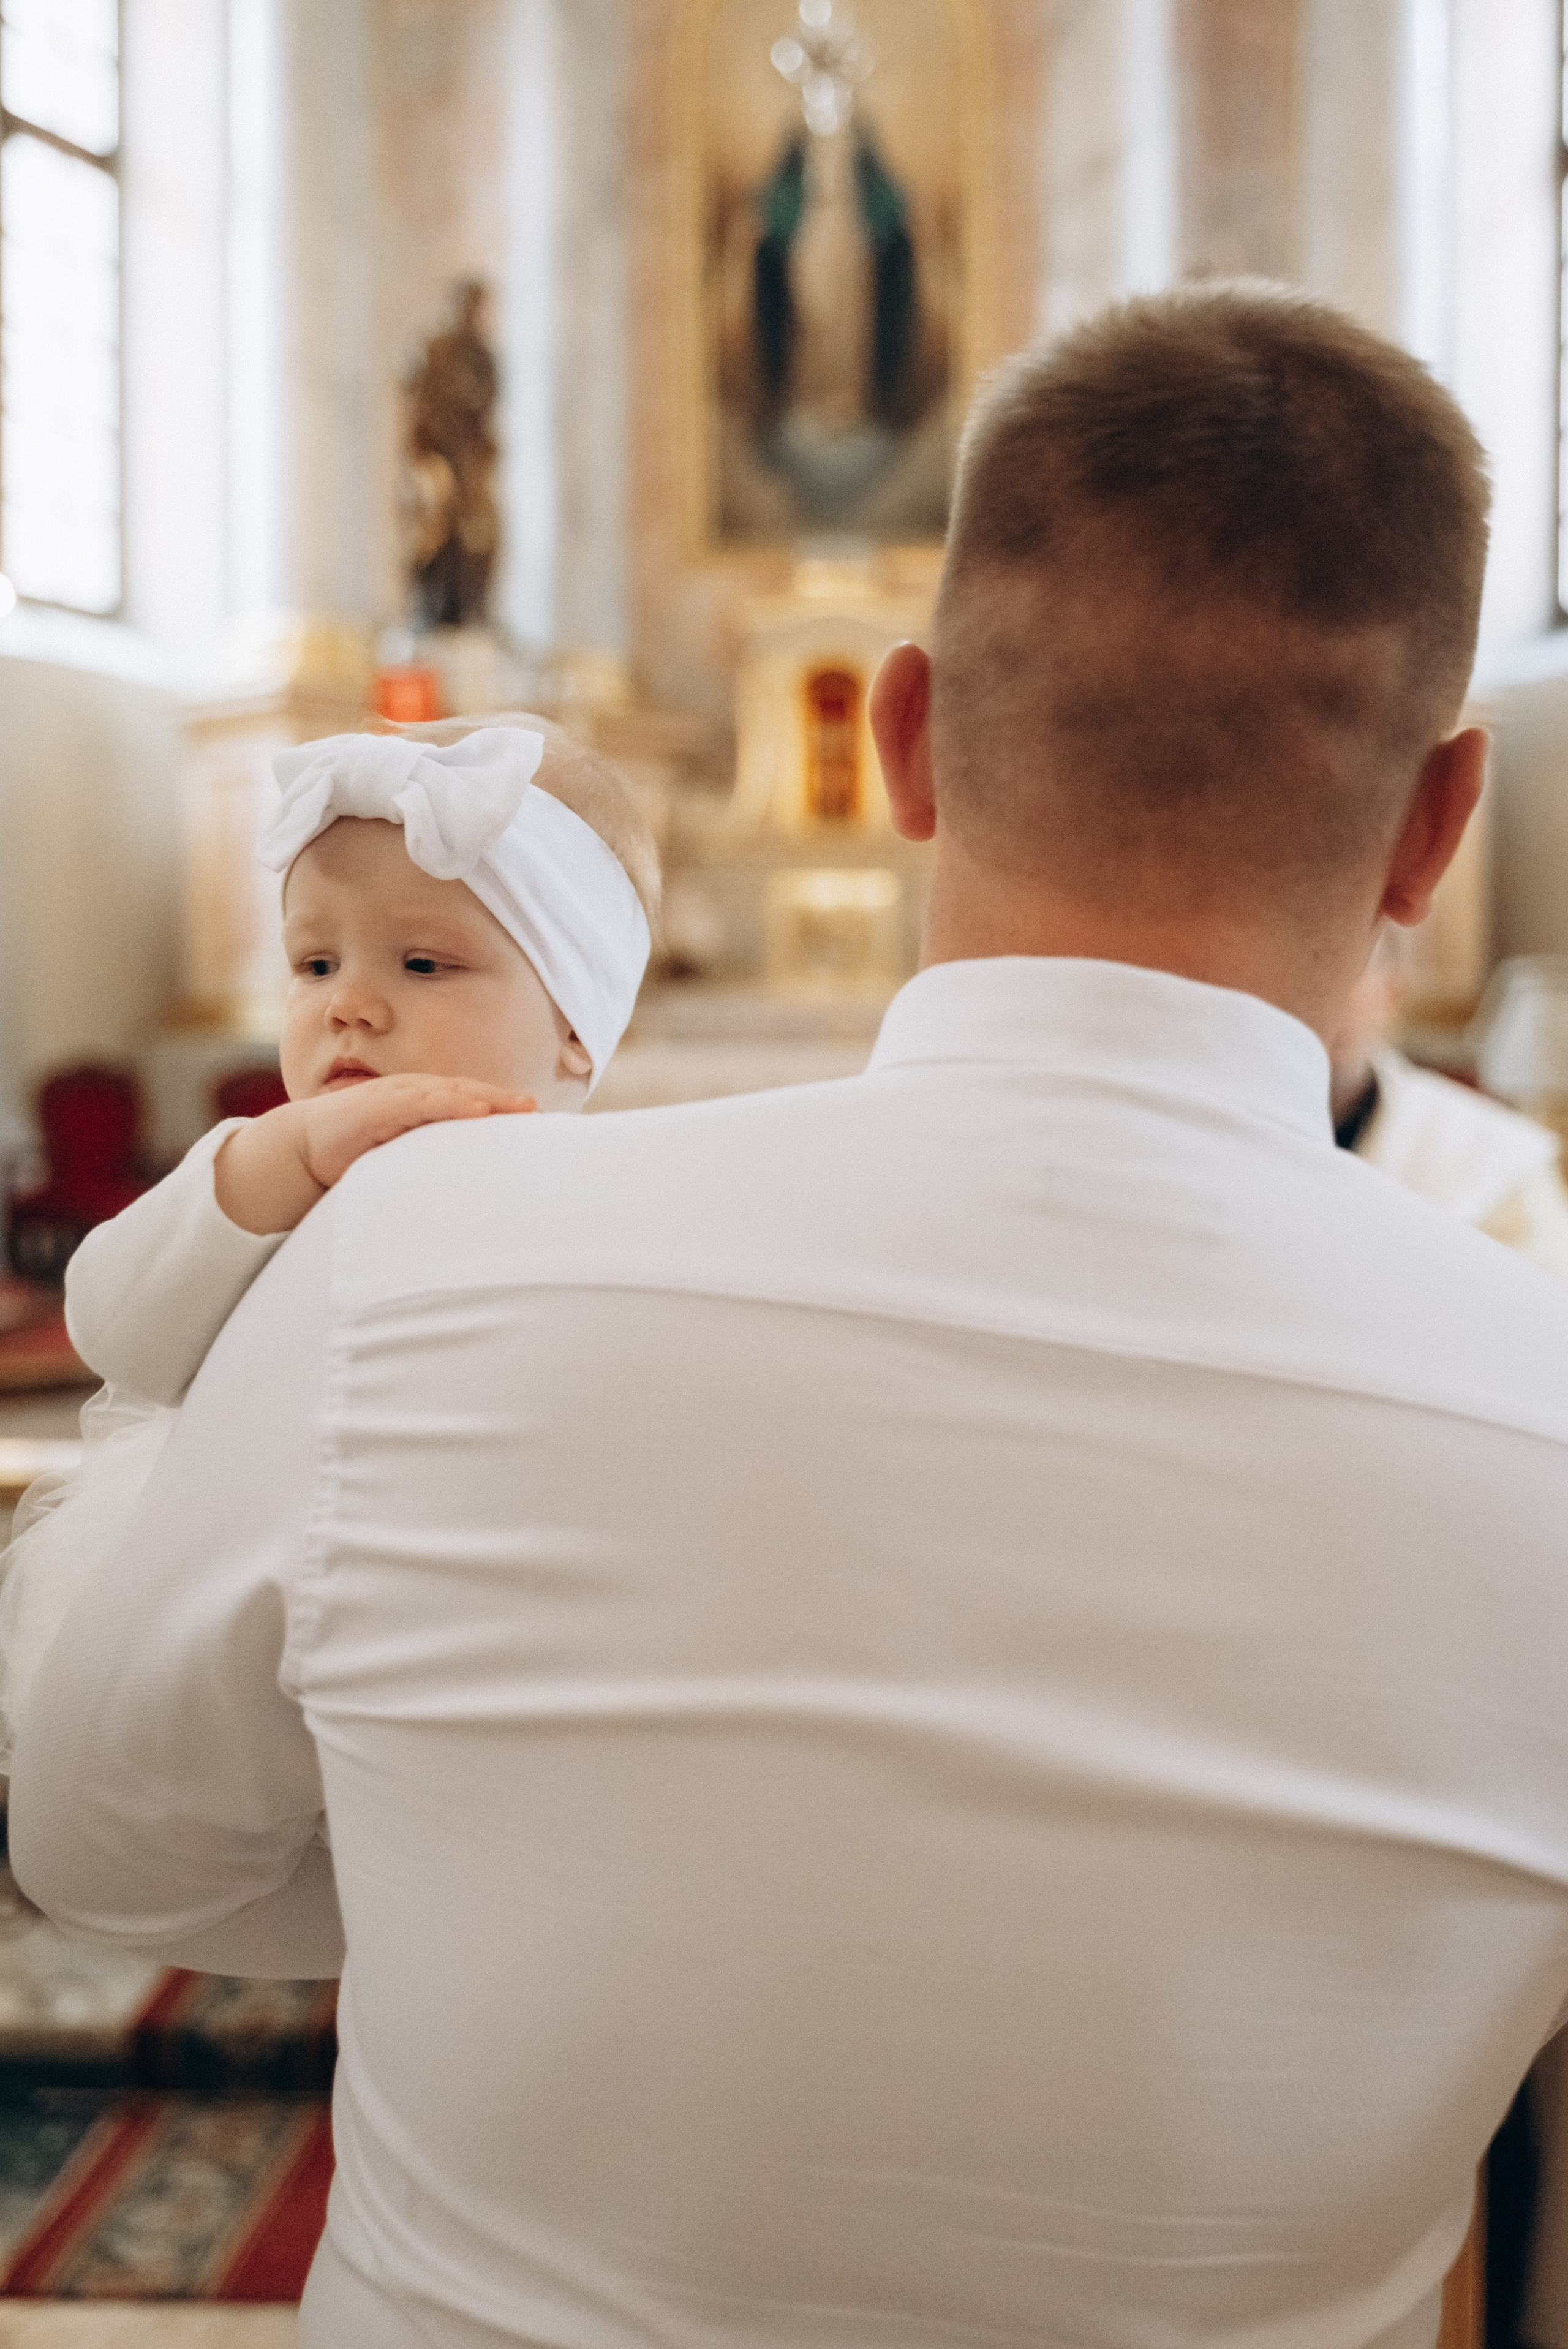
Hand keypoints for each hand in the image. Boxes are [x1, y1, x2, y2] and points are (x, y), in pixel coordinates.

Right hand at [214, 1075, 536, 1235]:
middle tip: (537, 1111)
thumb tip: (462, 1195)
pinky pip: (421, 1103)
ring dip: (486, 1099)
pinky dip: (450, 1104)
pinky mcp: (378, 1107)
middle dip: (503, 1101)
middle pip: (468, 1094)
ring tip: (518, 1107)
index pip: (470, 1102)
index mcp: (422, 1105)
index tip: (535, 1120)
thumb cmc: (352, 1156)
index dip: (501, 1108)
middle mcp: (414, 1095)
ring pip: (450, 1093)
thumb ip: (428, 1164)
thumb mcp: (398, 1158)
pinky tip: (476, 1109)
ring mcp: (397, 1097)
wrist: (299, 1149)